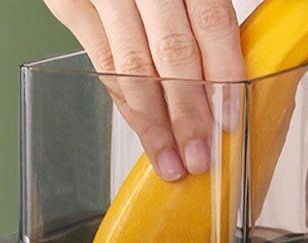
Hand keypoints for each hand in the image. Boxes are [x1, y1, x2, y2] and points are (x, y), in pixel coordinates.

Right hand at [42, 0, 244, 181]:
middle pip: (171, 56)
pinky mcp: (71, 5)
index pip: (211, 24)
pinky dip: (126, 104)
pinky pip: (103, 67)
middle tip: (199, 157)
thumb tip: (235, 59)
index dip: (222, 76)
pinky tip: (143, 131)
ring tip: (169, 161)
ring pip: (132, 70)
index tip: (229, 120)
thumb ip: (208, 6)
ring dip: (153, 124)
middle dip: (187, 115)